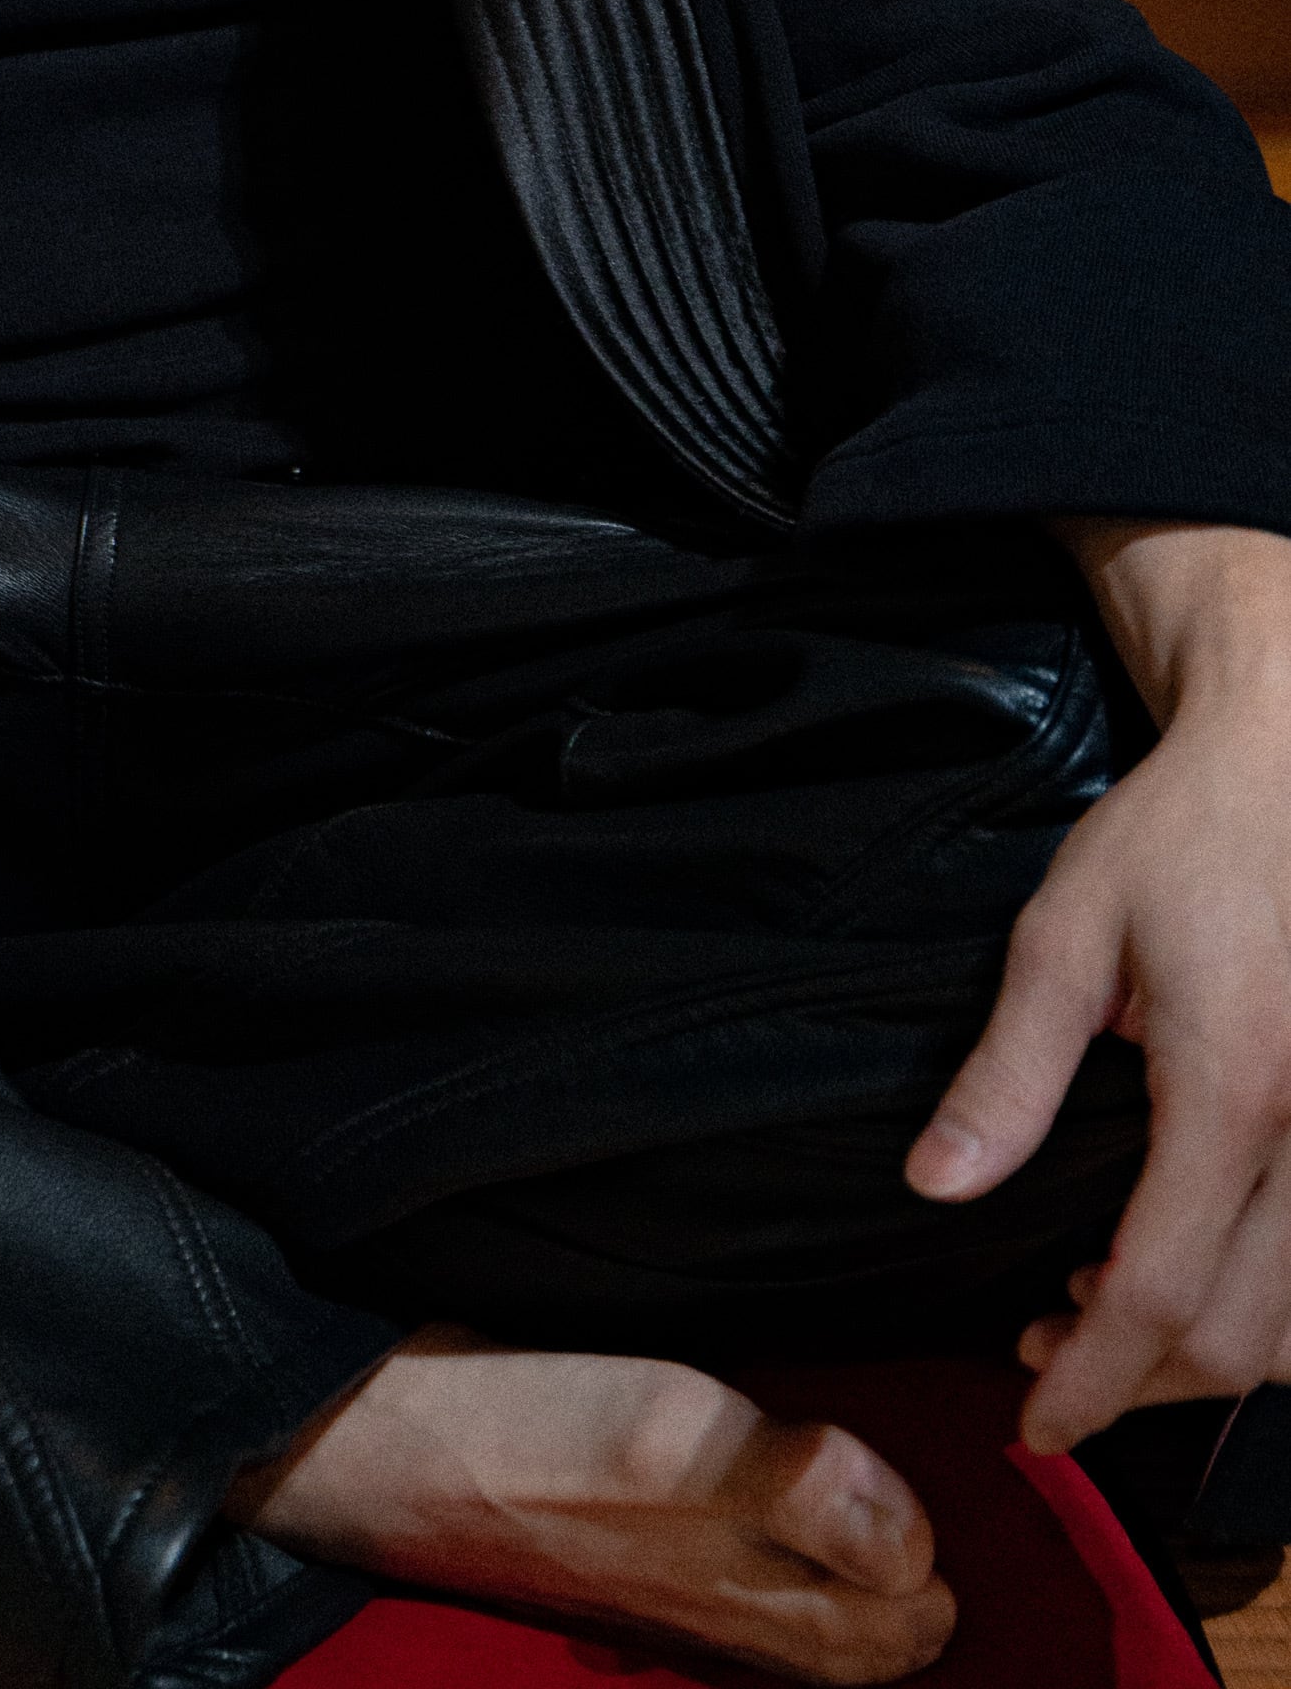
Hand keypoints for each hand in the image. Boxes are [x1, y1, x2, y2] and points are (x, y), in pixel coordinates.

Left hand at [905, 520, 1290, 1450]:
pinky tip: (1185, 1273)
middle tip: (1039, 1356)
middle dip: (1136, 1378)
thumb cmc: (1178, 838)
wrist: (1286, 767)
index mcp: (1233, 1090)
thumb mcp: (1067, 933)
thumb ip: (1008, 1073)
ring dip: (1202, 1353)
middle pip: (1240, 1335)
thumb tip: (935, 1188)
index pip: (1163, 1293)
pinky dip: (1259, 1307)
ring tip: (1098, 1319)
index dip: (1095, 1381)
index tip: (1032, 1424)